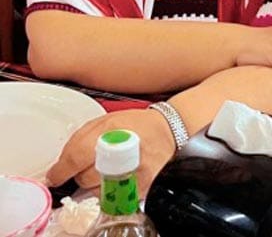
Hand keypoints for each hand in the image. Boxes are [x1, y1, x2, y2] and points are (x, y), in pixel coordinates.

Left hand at [46, 108, 175, 195]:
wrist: (170, 130)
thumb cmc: (137, 124)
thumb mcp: (106, 120)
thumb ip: (80, 140)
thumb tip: (60, 165)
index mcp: (111, 130)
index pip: (76, 157)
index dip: (60, 170)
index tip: (55, 176)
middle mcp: (124, 151)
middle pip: (84, 178)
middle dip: (82, 174)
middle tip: (93, 164)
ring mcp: (134, 171)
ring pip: (98, 191)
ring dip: (97, 183)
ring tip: (109, 168)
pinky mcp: (142, 186)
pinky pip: (114, 197)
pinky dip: (111, 190)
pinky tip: (119, 175)